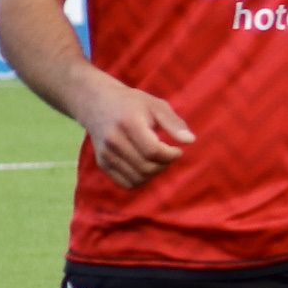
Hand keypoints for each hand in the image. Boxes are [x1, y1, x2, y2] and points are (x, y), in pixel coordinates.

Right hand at [74, 74, 192, 187]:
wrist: (97, 103)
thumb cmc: (132, 104)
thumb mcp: (156, 105)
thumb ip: (174, 123)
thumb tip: (190, 141)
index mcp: (129, 123)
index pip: (153, 151)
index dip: (171, 155)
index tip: (177, 150)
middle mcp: (113, 140)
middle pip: (146, 167)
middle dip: (165, 165)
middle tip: (168, 154)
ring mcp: (106, 153)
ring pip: (138, 179)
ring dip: (154, 173)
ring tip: (157, 159)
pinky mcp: (102, 163)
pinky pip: (126, 183)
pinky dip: (141, 179)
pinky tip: (145, 165)